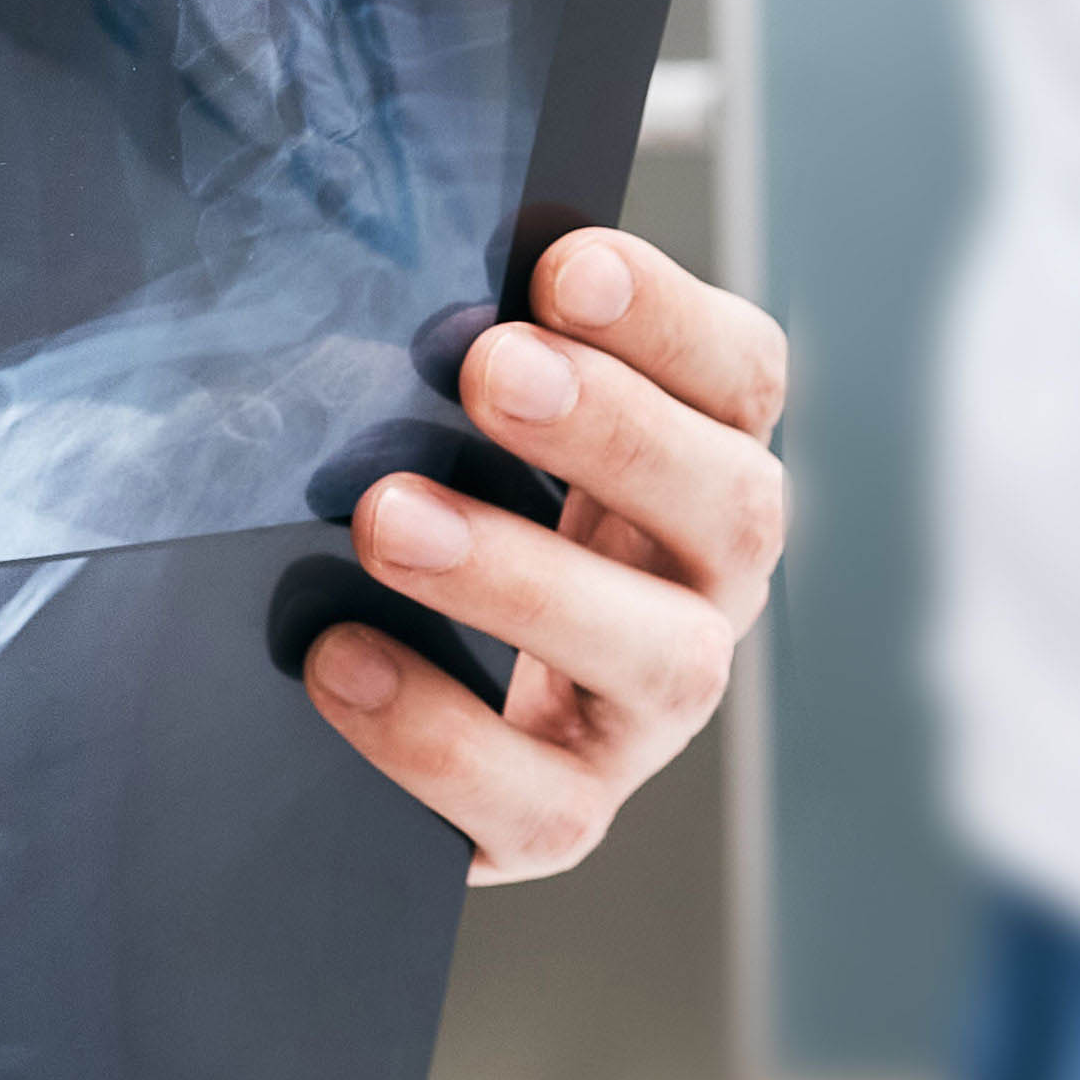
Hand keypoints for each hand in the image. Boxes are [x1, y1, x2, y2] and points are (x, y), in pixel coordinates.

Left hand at [306, 229, 785, 884]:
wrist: (381, 702)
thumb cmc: (430, 511)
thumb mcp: (454, 425)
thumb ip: (459, 355)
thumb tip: (393, 275)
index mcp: (698, 460)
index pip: (739, 377)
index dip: (668, 319)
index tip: (564, 266)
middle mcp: (706, 587)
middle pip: (734, 507)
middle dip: (616, 432)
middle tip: (489, 368)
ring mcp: (650, 712)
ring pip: (664, 661)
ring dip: (527, 580)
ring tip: (387, 519)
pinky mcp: (567, 812)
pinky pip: (542, 804)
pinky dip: (437, 735)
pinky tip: (340, 661)